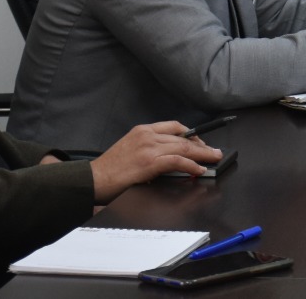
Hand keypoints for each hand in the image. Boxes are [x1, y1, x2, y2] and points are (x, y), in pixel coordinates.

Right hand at [89, 121, 222, 201]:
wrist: (91, 180)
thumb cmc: (109, 169)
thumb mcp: (130, 149)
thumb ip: (149, 148)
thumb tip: (170, 157)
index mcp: (142, 130)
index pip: (174, 126)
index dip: (192, 134)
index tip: (201, 141)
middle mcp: (147, 135)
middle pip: (183, 137)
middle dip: (202, 145)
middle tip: (214, 151)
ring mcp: (149, 148)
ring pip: (184, 147)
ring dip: (203, 154)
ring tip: (213, 158)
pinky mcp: (149, 162)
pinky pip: (178, 161)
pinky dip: (192, 165)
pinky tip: (199, 169)